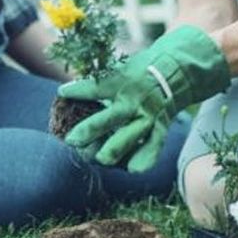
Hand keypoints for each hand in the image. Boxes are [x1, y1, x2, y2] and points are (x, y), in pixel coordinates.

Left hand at [59, 25, 229, 172]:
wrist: (175, 72)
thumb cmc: (138, 72)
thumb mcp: (118, 69)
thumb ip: (97, 84)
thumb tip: (65, 94)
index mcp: (121, 82)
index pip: (96, 87)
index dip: (78, 90)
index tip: (62, 93)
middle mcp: (133, 101)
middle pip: (108, 120)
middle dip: (88, 132)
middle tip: (72, 140)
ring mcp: (146, 117)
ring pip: (127, 140)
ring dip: (110, 153)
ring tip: (98, 159)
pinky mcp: (159, 129)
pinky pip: (151, 151)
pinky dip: (140, 162)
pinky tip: (128, 168)